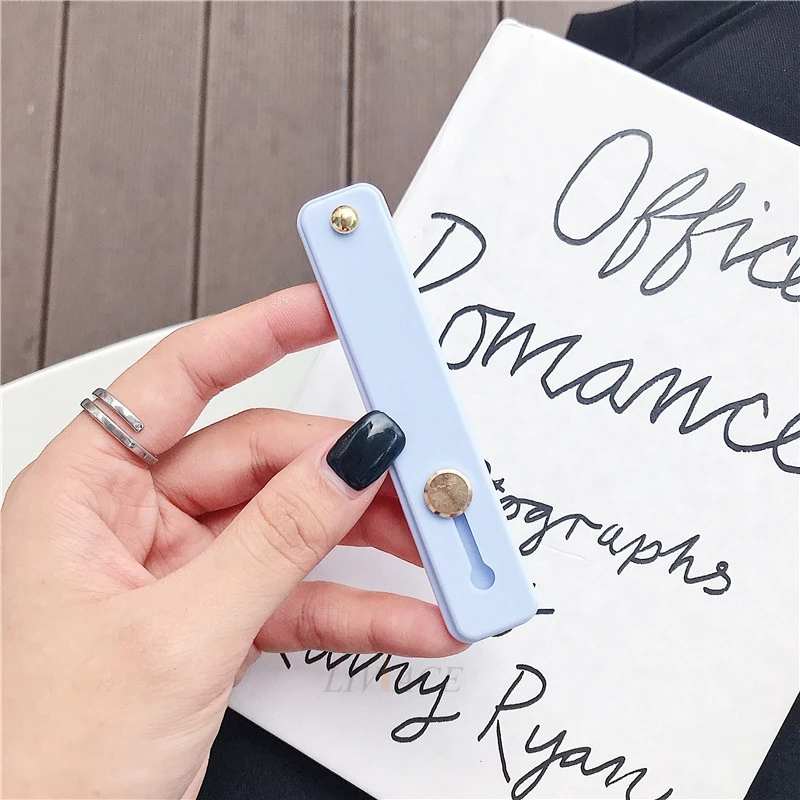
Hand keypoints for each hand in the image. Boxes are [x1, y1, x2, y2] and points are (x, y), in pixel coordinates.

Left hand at [2, 285, 465, 798]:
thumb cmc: (41, 761)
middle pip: (266, 459)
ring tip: (435, 551)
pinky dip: (358, 607)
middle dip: (350, 473)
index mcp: (87, 491)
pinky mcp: (216, 617)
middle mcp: (134, 518)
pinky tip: (412, 615)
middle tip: (418, 472)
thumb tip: (349, 459)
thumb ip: (276, 539)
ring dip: (371, 544)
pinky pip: (301, 593)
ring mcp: (181, 568)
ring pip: (294, 528)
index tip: (329, 305)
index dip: (261, 332)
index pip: (185, 376)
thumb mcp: (178, 634)